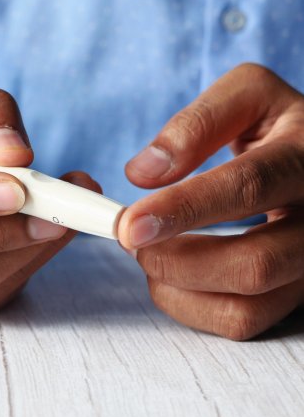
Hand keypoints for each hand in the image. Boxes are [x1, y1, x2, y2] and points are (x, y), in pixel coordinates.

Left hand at [119, 63, 303, 339]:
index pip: (248, 187)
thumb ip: (196, 124)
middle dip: (175, 260)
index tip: (130, 224)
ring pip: (247, 305)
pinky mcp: (299, 291)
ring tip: (147, 253)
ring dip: (177, 286)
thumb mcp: (247, 95)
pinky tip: (169, 273)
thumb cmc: (278, 123)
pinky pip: (243, 321)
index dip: (183, 209)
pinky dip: (190, 306)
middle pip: (255, 264)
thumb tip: (144, 173)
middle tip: (130, 237)